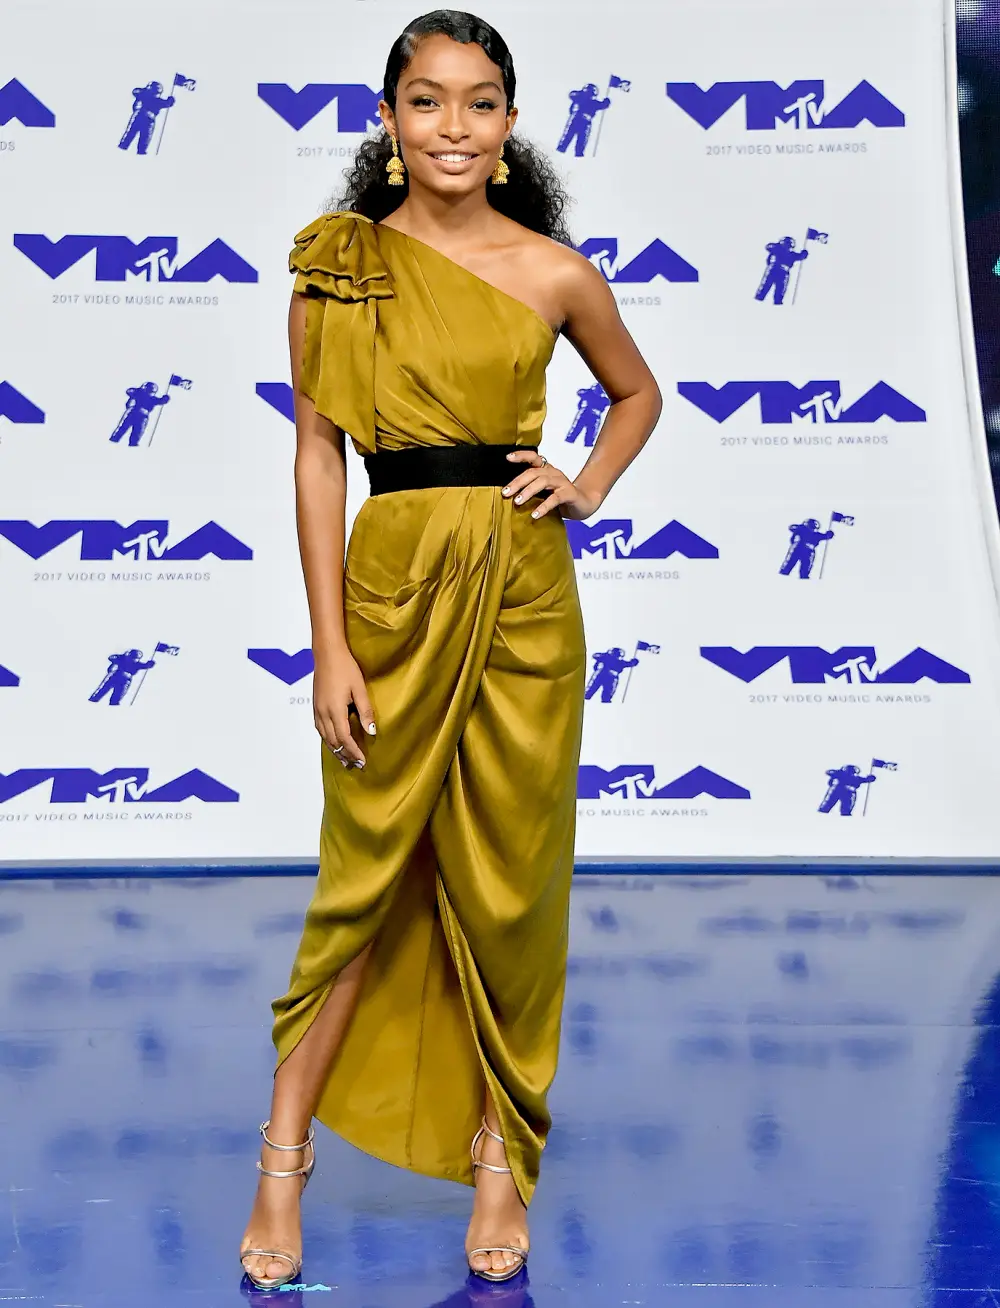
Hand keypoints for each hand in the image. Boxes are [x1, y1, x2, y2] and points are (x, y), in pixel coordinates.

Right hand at [312, 647, 375, 769]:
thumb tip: (371, 732)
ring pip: (324, 737)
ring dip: (335, 749)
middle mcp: (323, 713)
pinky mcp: (315, 705)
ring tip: (345, 759)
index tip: (362, 761)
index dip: (353, 751)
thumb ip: (365, 711)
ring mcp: (317, 709)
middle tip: (356, 765)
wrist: (327, 653)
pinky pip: (320, 729)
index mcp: (335, 710)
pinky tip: (333, 741)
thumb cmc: (346, 667)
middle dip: (344, 754)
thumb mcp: (359, 689)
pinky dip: (327, 739)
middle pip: (333, 741)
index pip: (344, 738)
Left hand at [501, 450, 602, 520]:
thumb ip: (529, 490)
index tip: (507, 458)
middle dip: (518, 482)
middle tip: (505, 492)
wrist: (585, 504)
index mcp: (546, 470)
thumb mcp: (542, 492)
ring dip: (528, 491)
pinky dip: (543, 506)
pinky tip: (535, 515)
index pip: (533, 457)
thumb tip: (506, 496)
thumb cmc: (560, 498)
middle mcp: (553, 473)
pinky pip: (555, 498)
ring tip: (517, 502)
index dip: (521, 456)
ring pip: (543, 482)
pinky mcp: (569, 494)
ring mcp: (562, 482)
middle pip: (533, 472)